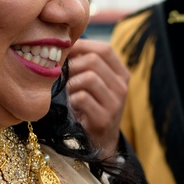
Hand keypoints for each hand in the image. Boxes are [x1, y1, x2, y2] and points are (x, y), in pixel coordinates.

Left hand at [66, 39, 128, 158]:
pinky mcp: (104, 118)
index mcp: (121, 74)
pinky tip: (71, 104)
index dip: (82, 46)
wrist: (100, 141)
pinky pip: (82, 98)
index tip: (65, 52)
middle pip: (94, 61)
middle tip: (61, 75)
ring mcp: (115, 103)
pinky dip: (71, 99)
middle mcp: (122, 86)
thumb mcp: (93, 84)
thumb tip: (64, 42)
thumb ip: (85, 65)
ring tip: (67, 91)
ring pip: (88, 78)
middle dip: (72, 65)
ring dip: (71, 83)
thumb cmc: (90, 107)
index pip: (105, 49)